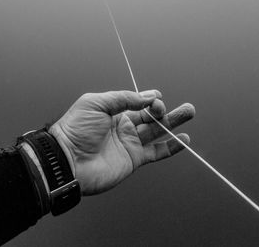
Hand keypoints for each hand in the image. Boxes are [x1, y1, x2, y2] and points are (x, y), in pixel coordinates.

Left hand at [49, 90, 194, 195]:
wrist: (68, 161)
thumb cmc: (75, 130)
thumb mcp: (96, 104)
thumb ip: (123, 98)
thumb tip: (148, 97)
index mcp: (113, 112)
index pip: (137, 102)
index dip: (149, 98)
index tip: (156, 97)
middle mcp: (123, 127)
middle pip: (151, 117)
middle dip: (167, 110)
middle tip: (187, 107)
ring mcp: (129, 143)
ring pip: (157, 132)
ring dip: (174, 123)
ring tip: (190, 112)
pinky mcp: (133, 159)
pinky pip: (157, 152)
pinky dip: (172, 147)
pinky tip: (184, 140)